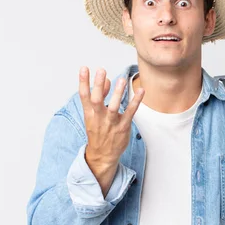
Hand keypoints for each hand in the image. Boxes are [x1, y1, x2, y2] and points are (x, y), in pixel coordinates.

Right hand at [79, 67, 143, 194]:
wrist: (102, 156)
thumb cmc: (99, 132)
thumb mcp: (94, 115)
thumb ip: (102, 96)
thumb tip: (108, 80)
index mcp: (89, 114)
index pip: (84, 96)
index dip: (83, 82)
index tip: (84, 68)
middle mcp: (99, 118)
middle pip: (97, 100)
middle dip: (99, 86)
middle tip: (101, 71)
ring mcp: (111, 123)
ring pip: (114, 107)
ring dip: (118, 94)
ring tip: (121, 80)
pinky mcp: (123, 128)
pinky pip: (130, 113)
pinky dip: (136, 102)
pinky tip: (141, 91)